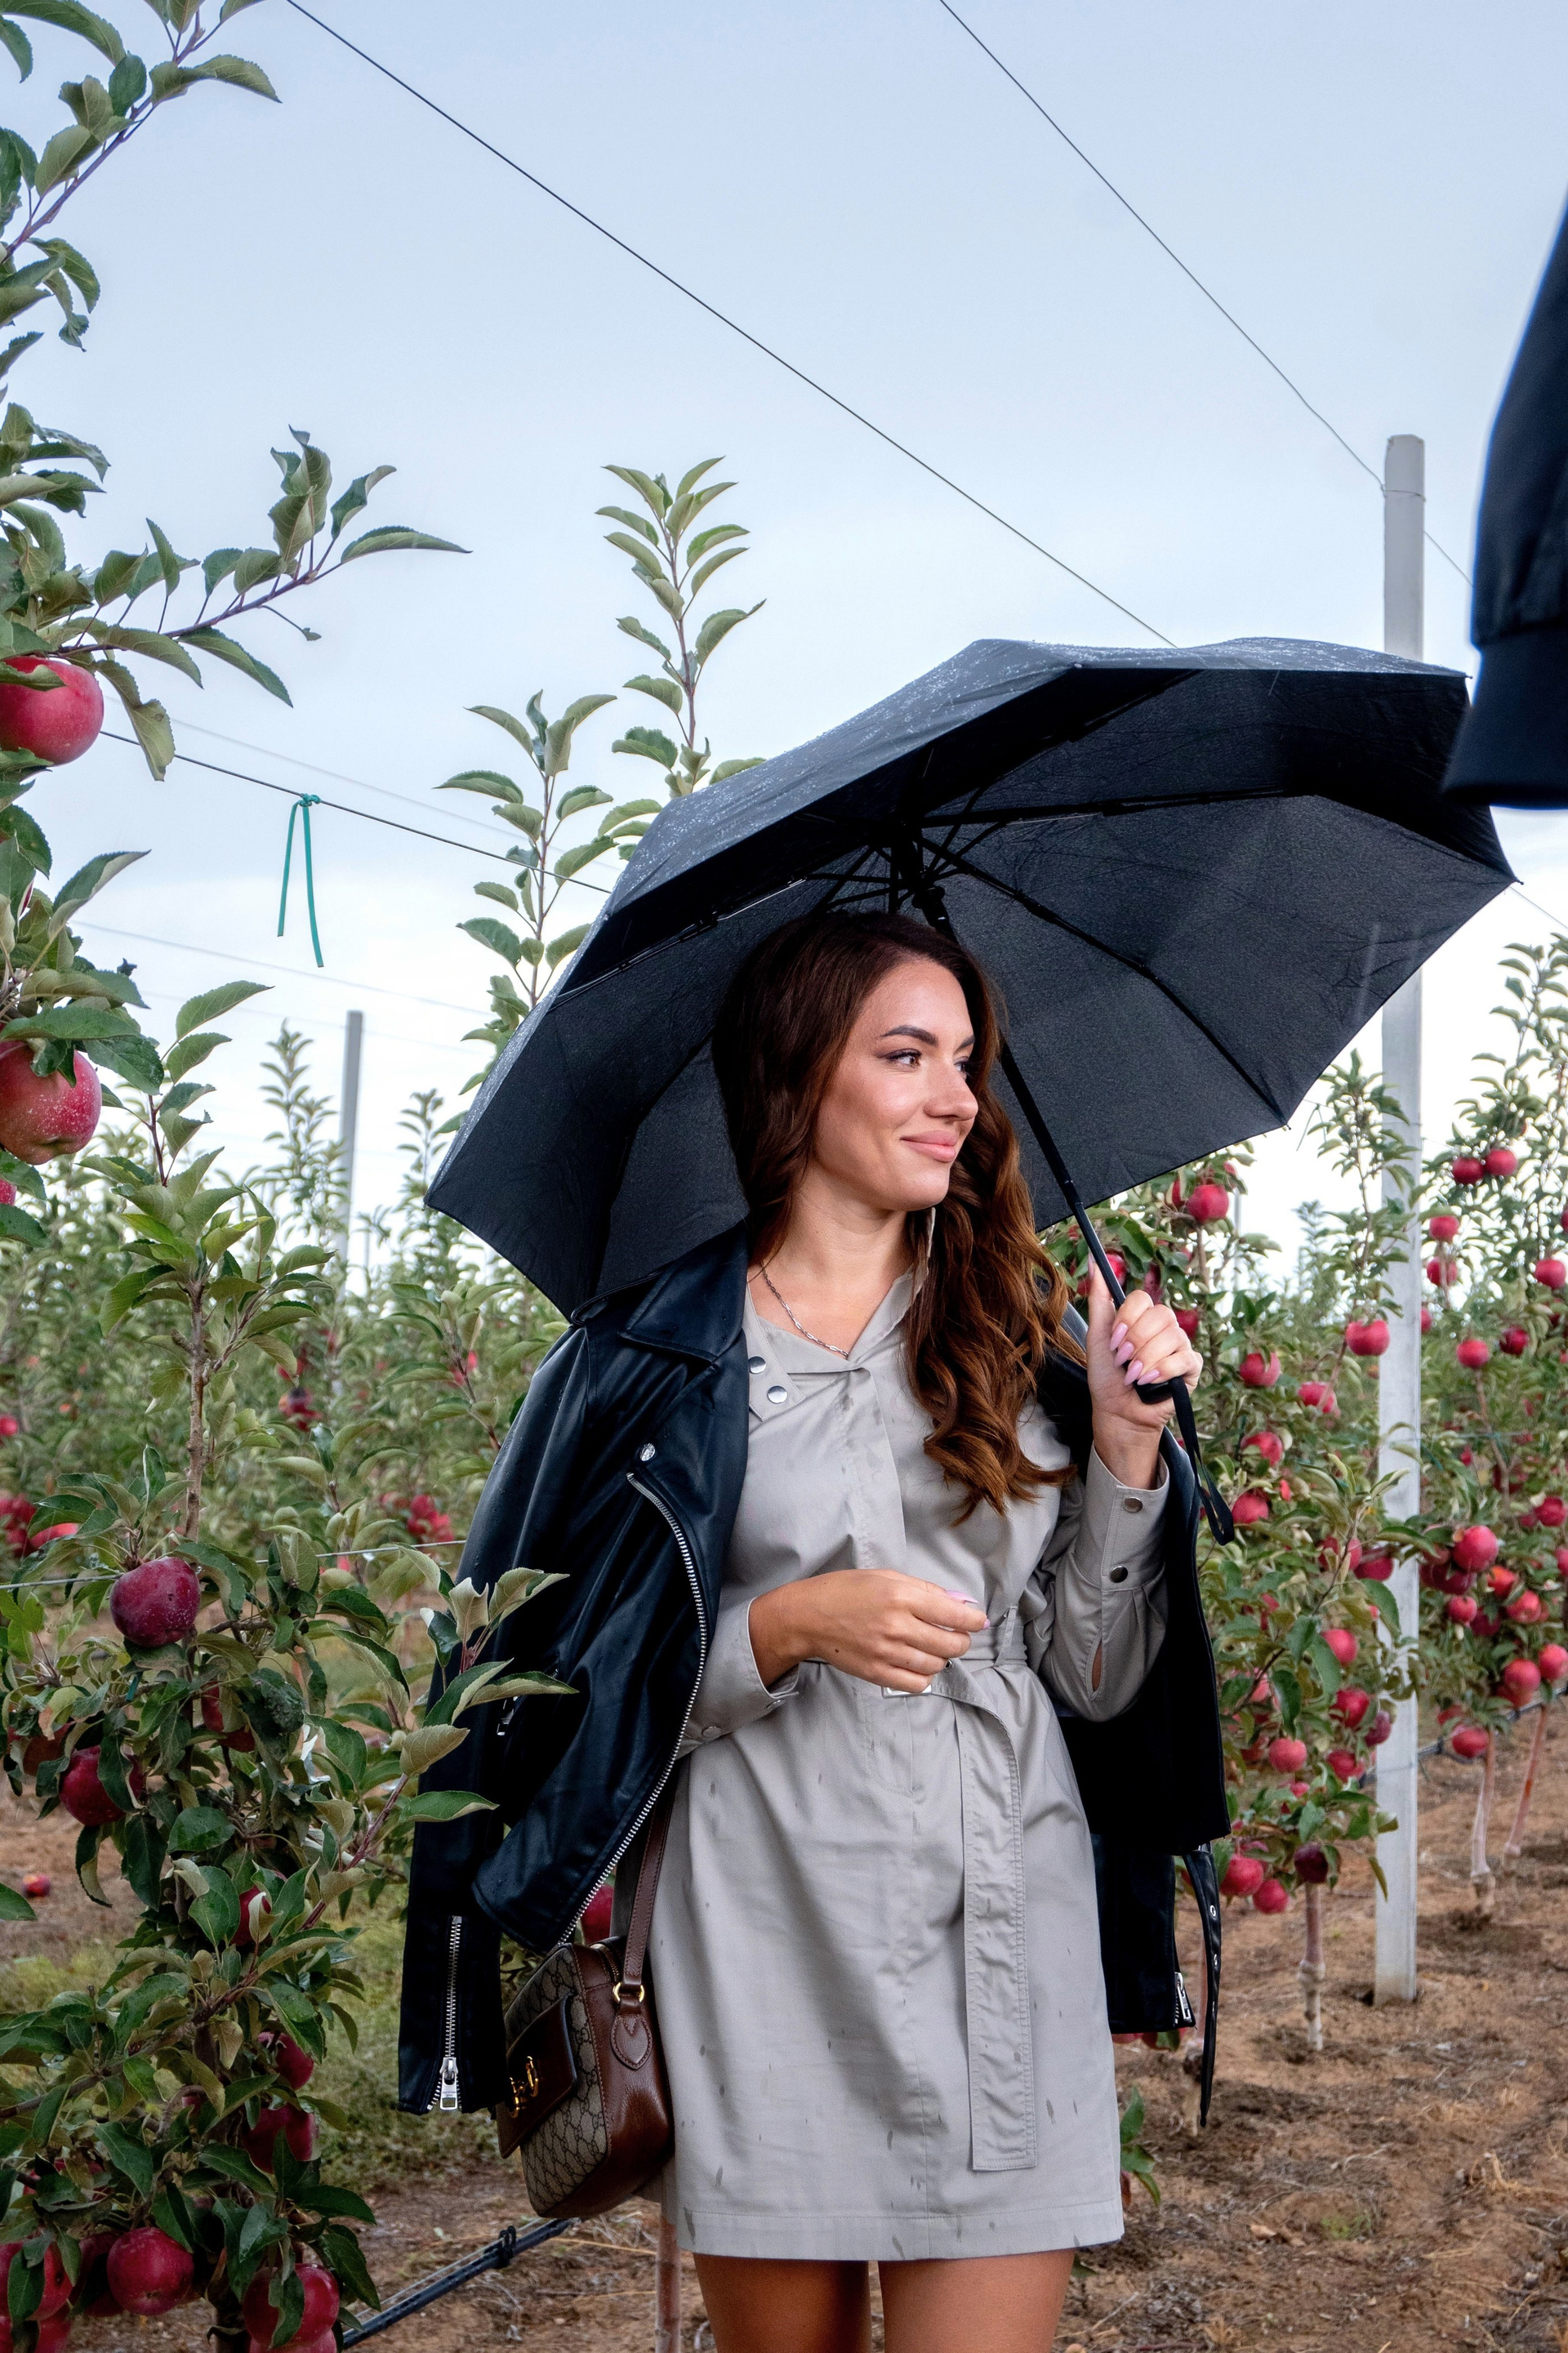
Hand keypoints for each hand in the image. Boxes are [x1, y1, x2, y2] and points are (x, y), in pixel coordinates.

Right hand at [748, 1570, 986, 1693]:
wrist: (808, 1616)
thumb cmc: (846, 1590)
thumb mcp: (886, 1577)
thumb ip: (925, 1590)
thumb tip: (960, 1602)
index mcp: (901, 1596)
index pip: (953, 1614)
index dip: (973, 1620)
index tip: (979, 1621)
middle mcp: (896, 1626)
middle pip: (950, 1643)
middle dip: (961, 1641)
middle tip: (957, 1636)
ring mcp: (886, 1653)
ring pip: (936, 1664)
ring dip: (943, 1657)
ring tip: (933, 1648)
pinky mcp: (876, 1673)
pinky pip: (916, 1683)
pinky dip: (926, 1676)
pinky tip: (920, 1664)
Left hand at [1084, 1266, 1203, 1487]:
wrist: (1117, 1411)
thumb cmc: (1107, 1376)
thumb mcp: (1098, 1335)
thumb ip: (1099, 1299)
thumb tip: (1093, 1263)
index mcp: (1142, 1317)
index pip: (1142, 1299)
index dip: (1127, 1319)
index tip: (1114, 1339)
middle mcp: (1164, 1328)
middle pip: (1160, 1315)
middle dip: (1136, 1340)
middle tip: (1122, 1359)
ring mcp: (1180, 1346)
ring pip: (1172, 1337)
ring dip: (1146, 1359)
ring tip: (1133, 1376)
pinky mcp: (1191, 1368)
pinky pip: (1185, 1358)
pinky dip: (1163, 1370)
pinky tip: (1149, 1381)